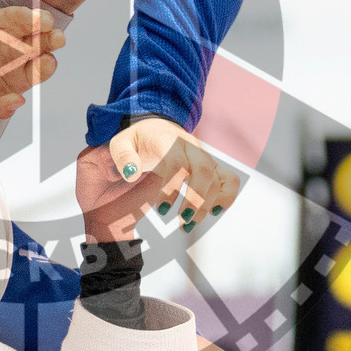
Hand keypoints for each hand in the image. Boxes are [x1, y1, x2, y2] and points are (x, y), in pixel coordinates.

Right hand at [0, 6, 64, 119]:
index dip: (46, 66)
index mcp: (18, 77)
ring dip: (42, 24)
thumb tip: (19, 103)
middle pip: (42, 46)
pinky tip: (32, 16)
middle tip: (57, 39)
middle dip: (52, 41)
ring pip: (32, 28)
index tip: (47, 63)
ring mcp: (7, 37)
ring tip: (46, 24)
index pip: (39, 70)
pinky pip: (12, 16)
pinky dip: (23, 14)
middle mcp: (18, 56)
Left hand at [76, 118, 239, 242]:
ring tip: (188, 224)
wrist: (157, 127)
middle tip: (183, 219)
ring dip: (208, 204)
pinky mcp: (212, 165)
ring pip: (218, 178)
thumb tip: (131, 174)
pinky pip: (229, 179)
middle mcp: (191, 146)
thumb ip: (123, 156)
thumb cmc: (138, 139)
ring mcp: (204, 156)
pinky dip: (227, 196)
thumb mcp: (121, 142)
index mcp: (168, 139)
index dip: (172, 186)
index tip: (161, 208)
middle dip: (197, 198)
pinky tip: (214, 212)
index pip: (177, 161)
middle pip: (204, 170)